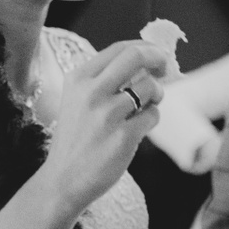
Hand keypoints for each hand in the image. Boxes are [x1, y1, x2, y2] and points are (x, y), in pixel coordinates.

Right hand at [38, 40, 170, 215]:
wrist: (62, 180)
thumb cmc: (76, 139)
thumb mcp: (77, 101)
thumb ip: (104, 80)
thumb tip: (147, 62)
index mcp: (78, 79)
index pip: (119, 48)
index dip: (145, 48)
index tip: (157, 56)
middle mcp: (90, 92)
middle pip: (136, 57)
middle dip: (158, 59)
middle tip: (165, 69)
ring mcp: (106, 115)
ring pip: (150, 88)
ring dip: (156, 96)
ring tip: (144, 109)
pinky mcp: (123, 137)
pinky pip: (153, 115)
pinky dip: (151, 119)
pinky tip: (137, 129)